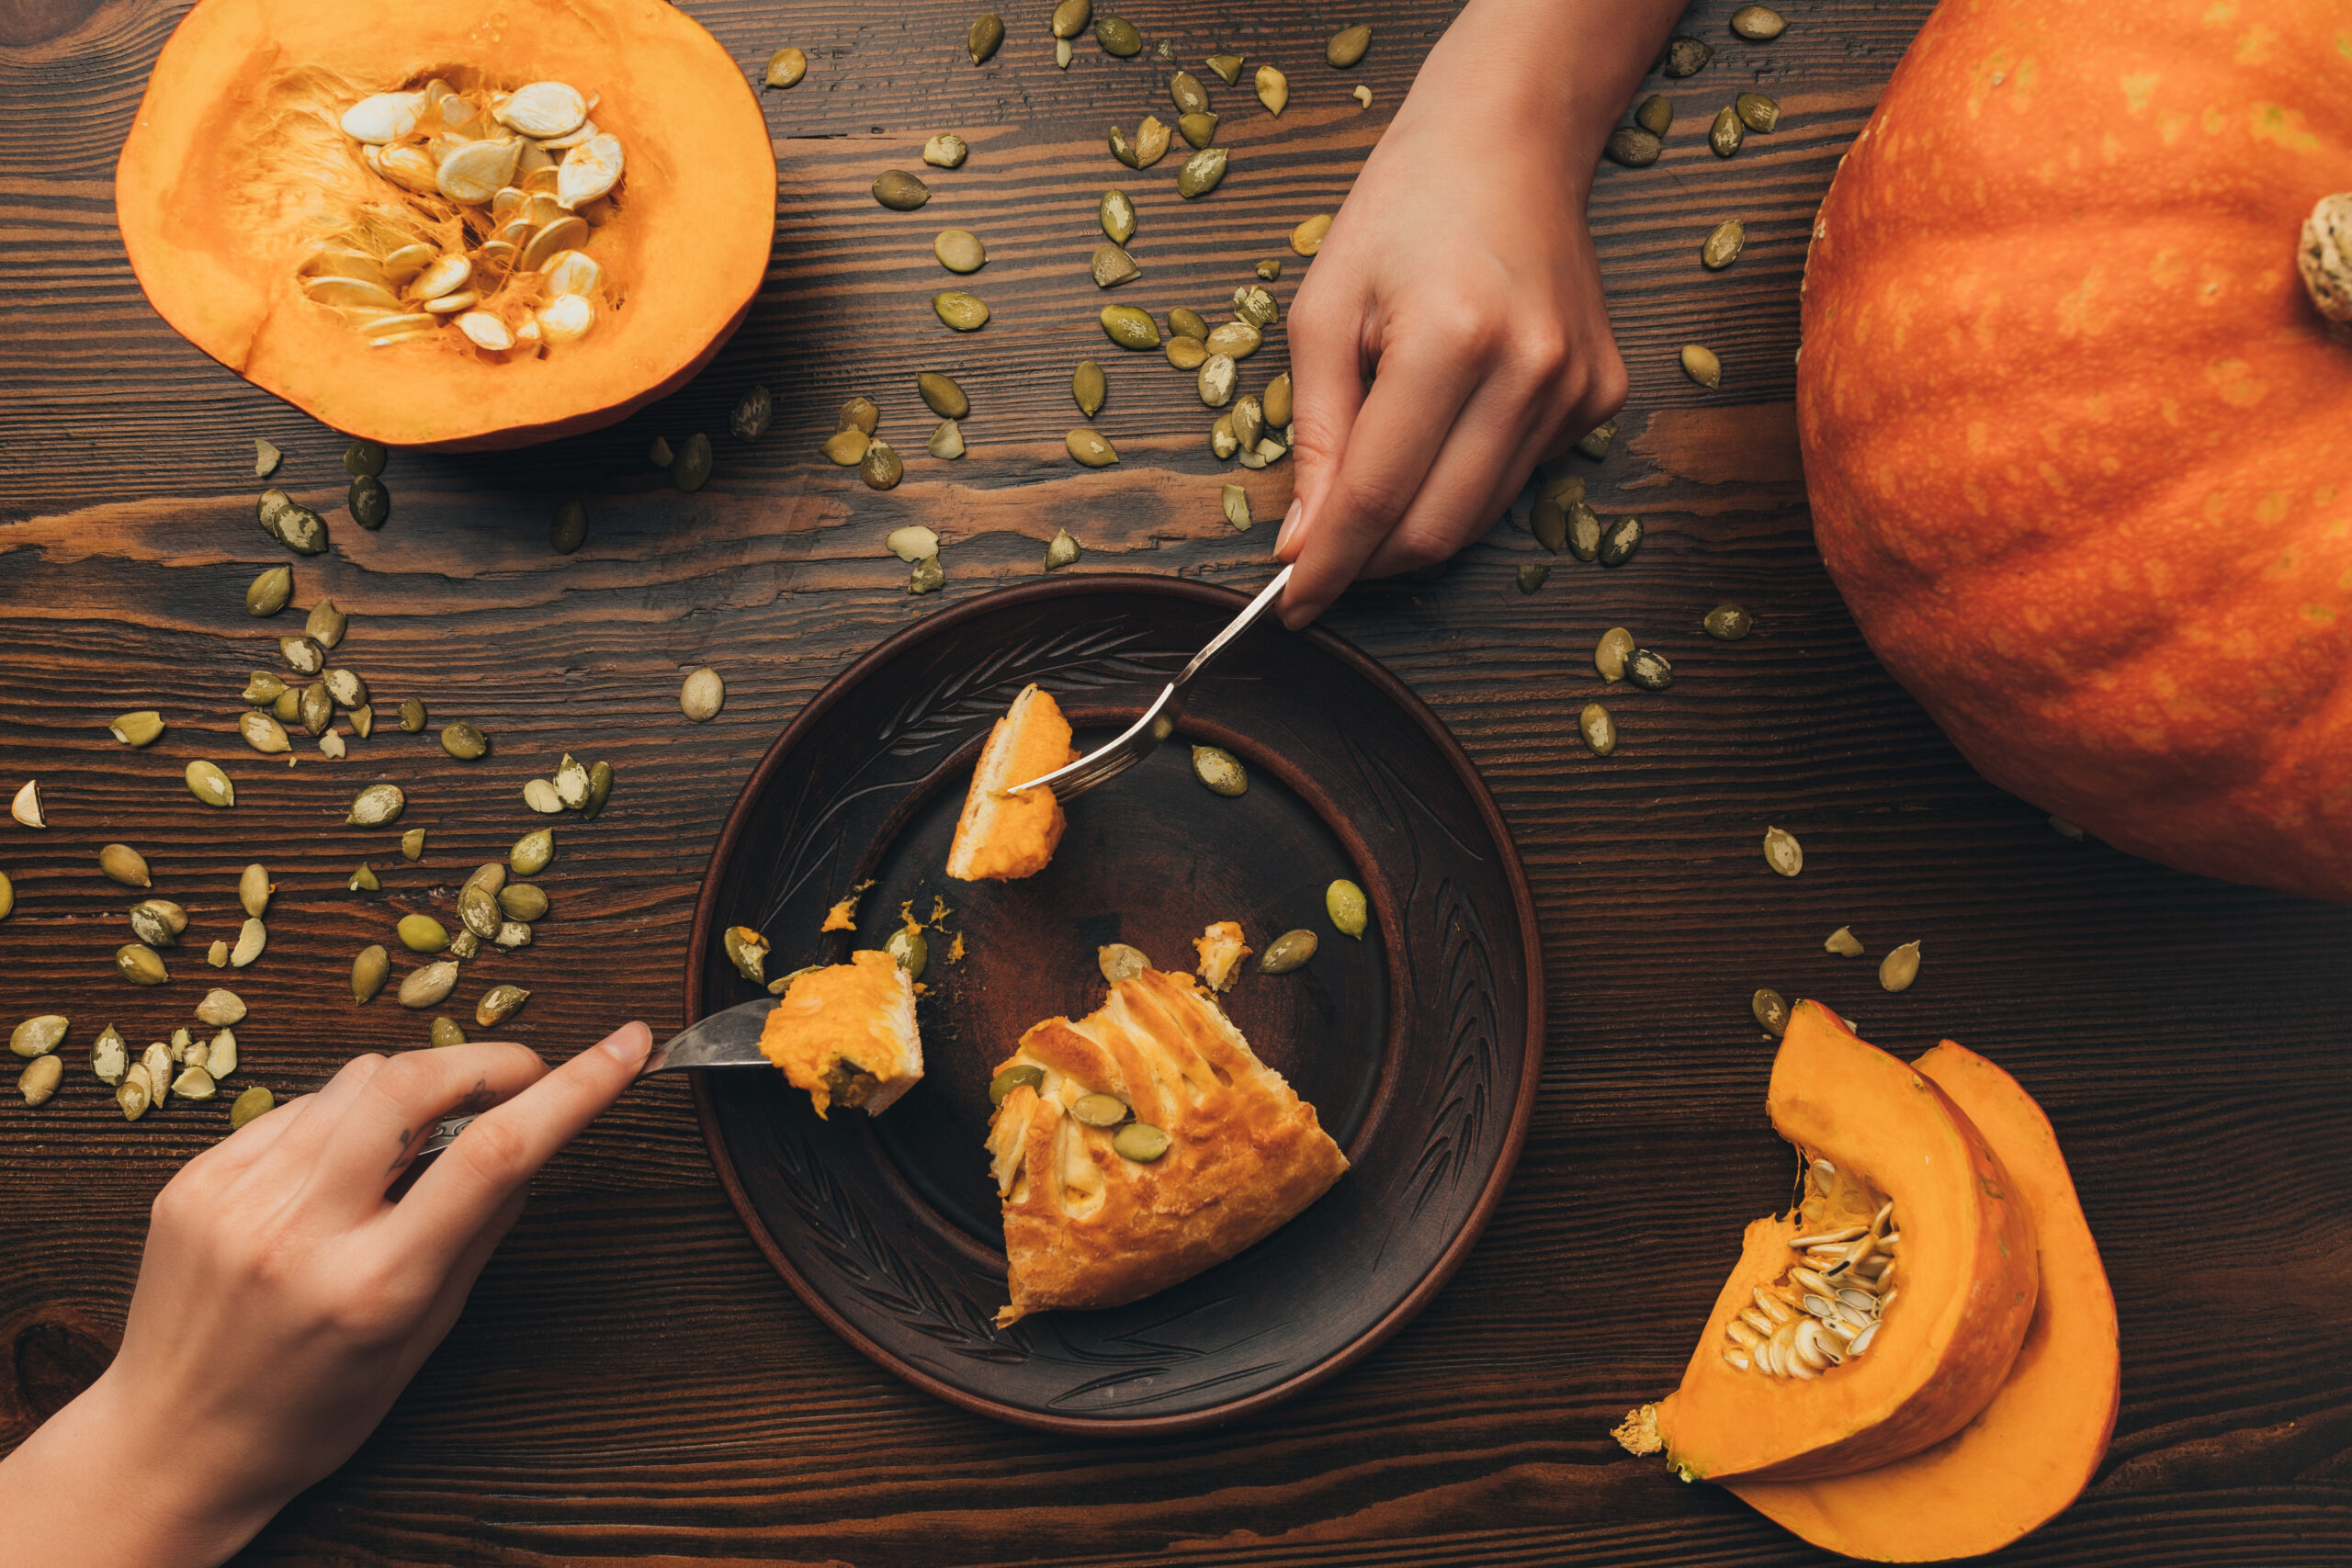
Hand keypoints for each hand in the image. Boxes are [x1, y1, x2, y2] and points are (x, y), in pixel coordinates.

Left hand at [0, 1024, 652, 1567]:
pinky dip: (342, 1118)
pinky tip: (344, 1167)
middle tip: (522, 1076)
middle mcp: (298, 1232)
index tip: (626, 1048)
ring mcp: (236, 1199)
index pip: (494, 1155)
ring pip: (355, 1081)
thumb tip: (528, 1141)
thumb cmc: (309, 1411)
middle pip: (412, 1083)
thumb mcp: (422, 1337)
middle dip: (488, 1060)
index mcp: (372, 1286)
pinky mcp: (194, 1180)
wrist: (170, 1445)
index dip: (576, 1089)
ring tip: (419, 1141)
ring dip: (413, 1088)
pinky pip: (294, 1109)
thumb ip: (477, 1232)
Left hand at [1275, 0, 1684, 626]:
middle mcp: (1529, 372)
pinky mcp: (1599, 397)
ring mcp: (1576, 390)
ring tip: (1375, 476)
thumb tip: (1303, 543)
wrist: (1510, 144)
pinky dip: (1463, 482)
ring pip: (1478, 516)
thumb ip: (1315, 435)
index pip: (1377, 497)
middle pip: (1437, 529)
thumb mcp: (1324, 311)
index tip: (1290, 604)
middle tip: (1319, 557)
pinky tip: (1443, 427)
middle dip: (1369, 562)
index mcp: (1451, 340)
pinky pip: (1516, 480)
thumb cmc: (1404, 212)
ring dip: (1414, 525)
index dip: (1328, 565)